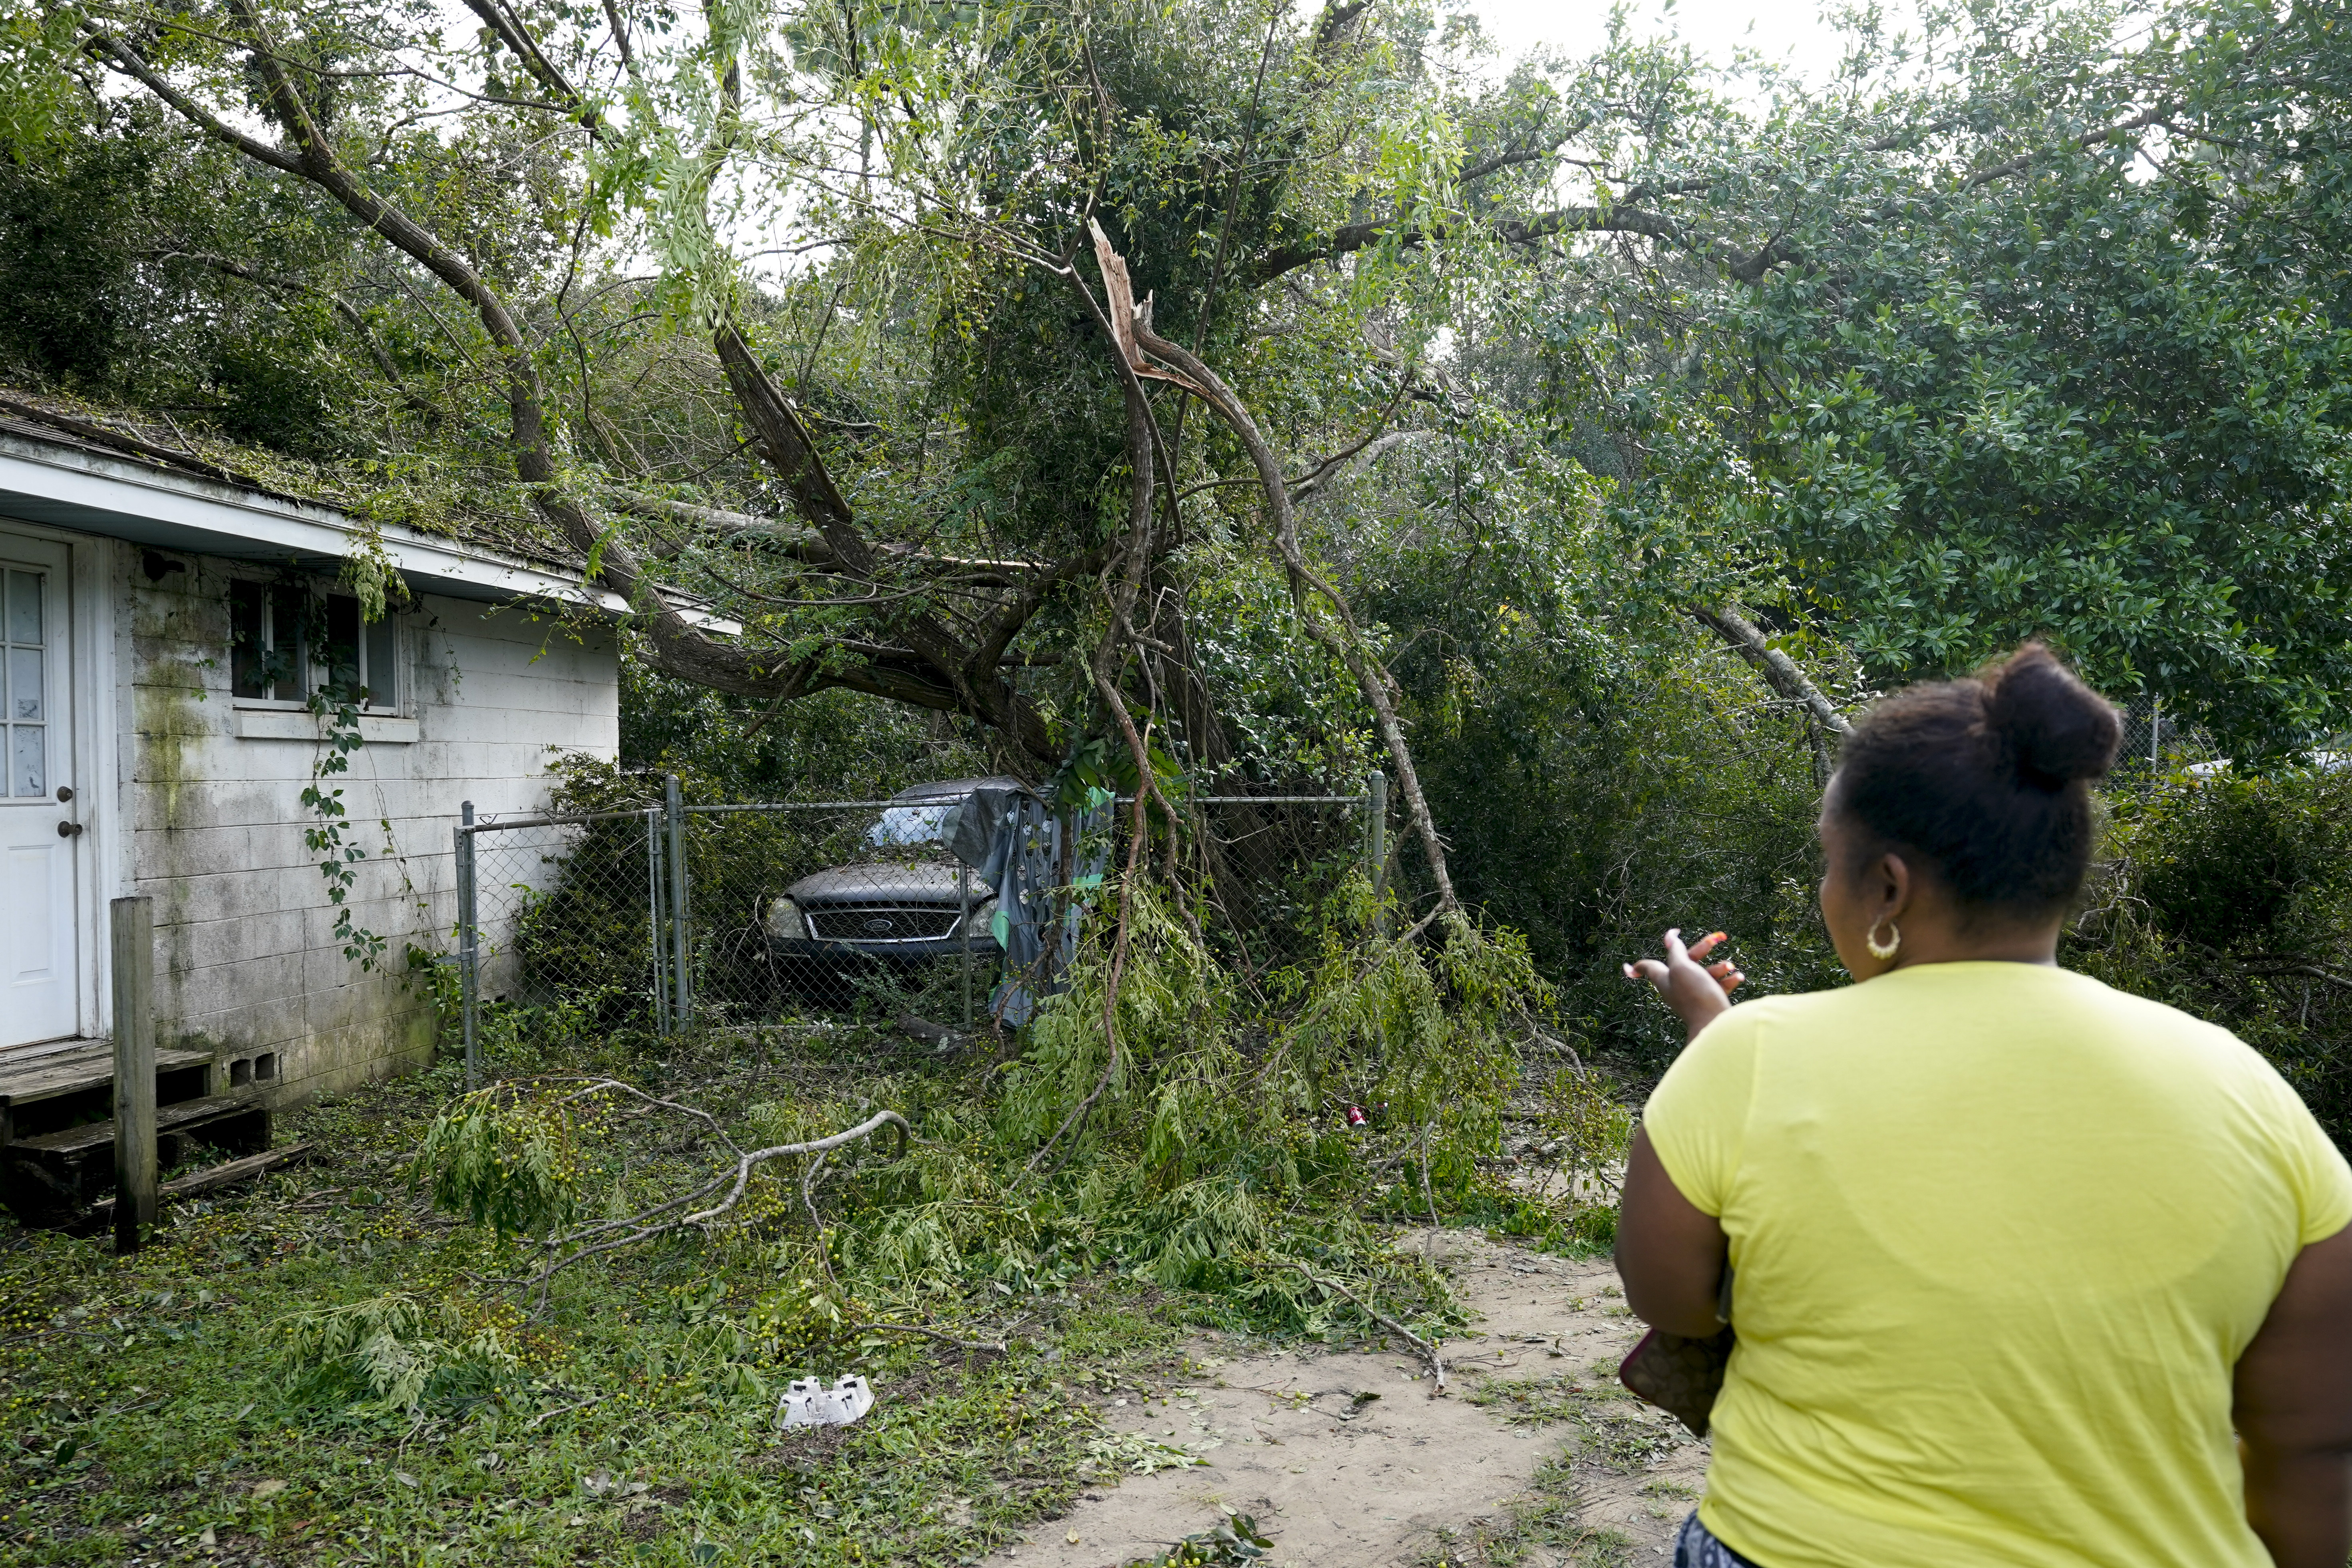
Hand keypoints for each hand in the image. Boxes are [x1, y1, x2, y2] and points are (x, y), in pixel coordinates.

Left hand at [1623, 928, 1744, 1039]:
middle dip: (1702, 948)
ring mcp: (1694, 995)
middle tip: (1717, 938)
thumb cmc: (1696, 995)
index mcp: (1664, 980)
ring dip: (1719, 967)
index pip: (1647, 968)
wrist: (1715, 1025)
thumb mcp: (1682, 967)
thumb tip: (1669, 938)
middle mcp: (1677, 988)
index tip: (1626, 967)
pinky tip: (1738, 977)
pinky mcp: (1710, 1002)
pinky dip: (1728, 980)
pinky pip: (1718, 986)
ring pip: (1705, 973)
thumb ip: (1675, 952)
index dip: (1637, 965)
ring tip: (1729, 966)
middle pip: (1686, 961)